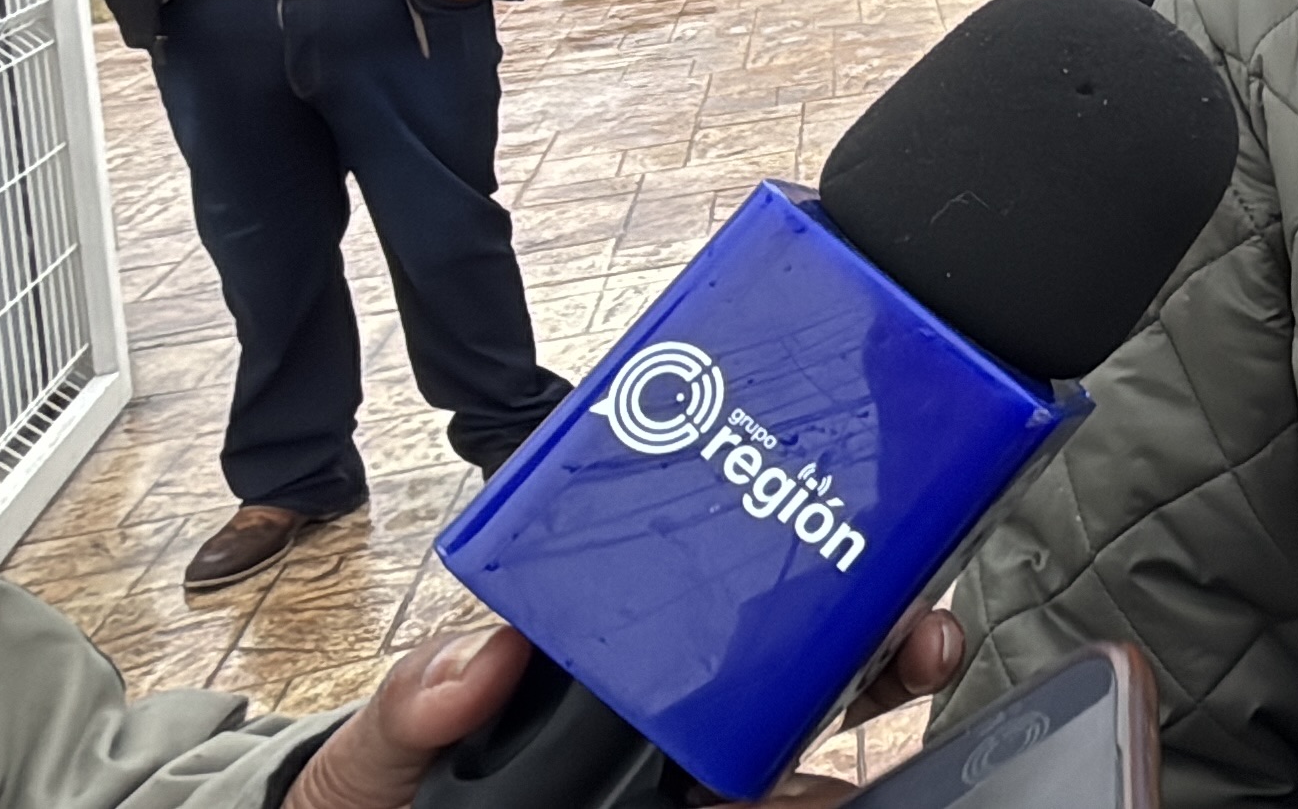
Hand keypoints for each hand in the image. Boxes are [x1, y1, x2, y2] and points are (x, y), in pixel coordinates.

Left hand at [285, 609, 967, 807]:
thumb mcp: (373, 759)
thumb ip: (415, 703)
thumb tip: (485, 654)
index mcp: (600, 672)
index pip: (699, 595)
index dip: (772, 549)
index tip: (820, 518)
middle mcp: (668, 722)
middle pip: (795, 653)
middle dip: (874, 612)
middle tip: (916, 602)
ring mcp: (701, 786)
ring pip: (820, 730)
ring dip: (886, 684)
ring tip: (925, 661)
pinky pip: (801, 803)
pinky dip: (853, 782)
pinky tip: (874, 773)